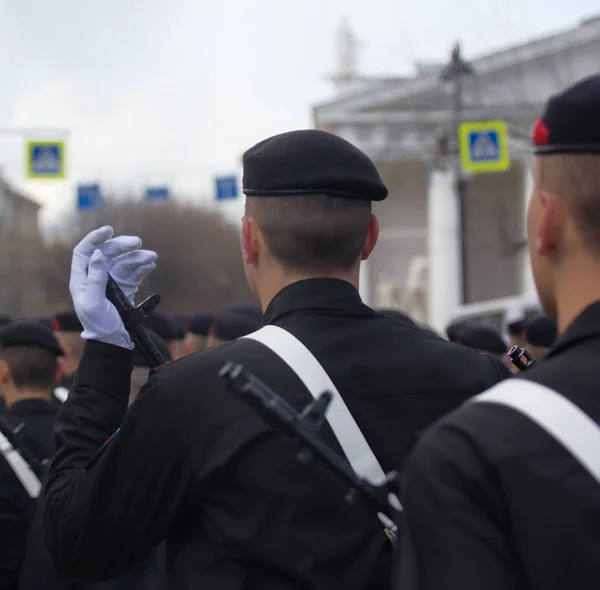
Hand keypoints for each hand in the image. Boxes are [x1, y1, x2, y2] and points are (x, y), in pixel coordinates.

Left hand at [70, 226, 156, 348]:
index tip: (108, 230)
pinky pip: (134, 272)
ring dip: (138, 257)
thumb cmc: (99, 325)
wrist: (114, 341)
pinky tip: (151, 264)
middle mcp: (96, 276)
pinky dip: (142, 267)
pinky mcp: (125, 287)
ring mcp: (112, 281)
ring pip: (124, 262)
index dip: (94, 239)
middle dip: (122, 246)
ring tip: (151, 257)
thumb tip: (99, 254)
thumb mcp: (93, 302)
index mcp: (81, 279)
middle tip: (138, 243)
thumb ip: (95, 278)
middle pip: (108, 253)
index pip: (85, 252)